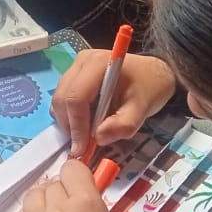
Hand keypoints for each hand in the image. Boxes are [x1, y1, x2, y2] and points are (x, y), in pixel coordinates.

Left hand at [13, 160, 143, 211]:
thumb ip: (88, 207)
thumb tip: (72, 196)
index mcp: (85, 204)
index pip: (70, 169)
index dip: (75, 177)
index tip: (78, 186)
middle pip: (50, 185)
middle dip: (59, 192)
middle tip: (67, 208)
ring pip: (31, 200)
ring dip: (41, 205)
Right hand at [51, 51, 175, 157]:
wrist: (152, 74)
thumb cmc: (149, 87)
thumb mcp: (143, 108)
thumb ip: (124, 124)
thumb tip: (98, 138)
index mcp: (97, 64)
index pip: (76, 97)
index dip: (77, 125)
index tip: (83, 149)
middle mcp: (80, 62)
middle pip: (62, 99)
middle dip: (71, 126)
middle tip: (85, 145)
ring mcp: (74, 69)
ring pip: (58, 101)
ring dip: (69, 123)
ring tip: (88, 134)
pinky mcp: (73, 77)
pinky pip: (62, 101)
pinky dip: (69, 117)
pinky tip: (86, 123)